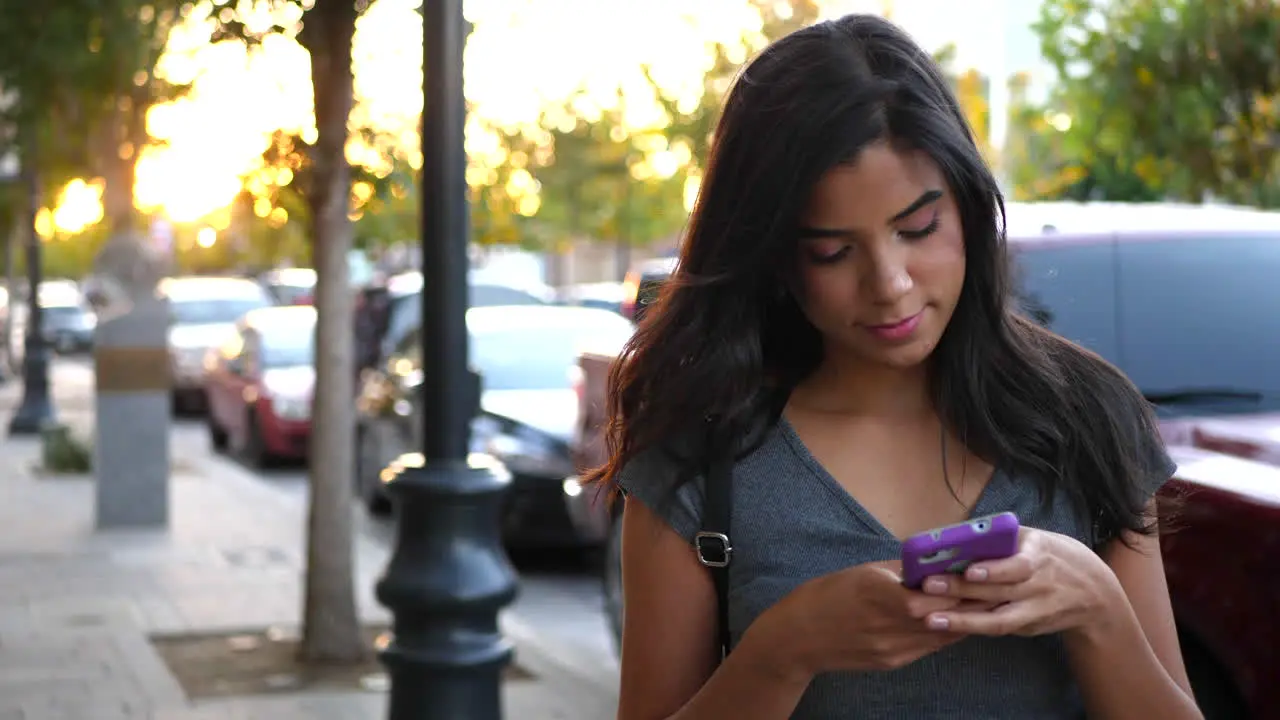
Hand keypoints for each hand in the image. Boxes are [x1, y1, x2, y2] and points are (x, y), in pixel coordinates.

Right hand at [759, 560, 995, 675]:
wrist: (799, 637)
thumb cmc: (827, 595)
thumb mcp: (862, 572)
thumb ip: (899, 571)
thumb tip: (932, 563)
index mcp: (881, 593)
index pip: (936, 593)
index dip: (962, 584)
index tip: (980, 571)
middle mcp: (890, 624)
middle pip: (945, 615)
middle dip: (969, 602)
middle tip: (992, 588)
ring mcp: (893, 648)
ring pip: (942, 634)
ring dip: (962, 620)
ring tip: (981, 605)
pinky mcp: (892, 662)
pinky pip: (928, 647)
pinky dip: (943, 633)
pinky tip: (953, 622)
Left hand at [918, 527, 1120, 637]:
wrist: (1096, 594)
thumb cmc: (1053, 556)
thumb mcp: (1036, 539)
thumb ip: (1003, 539)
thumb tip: (957, 536)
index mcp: (1040, 556)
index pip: (1019, 566)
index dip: (995, 570)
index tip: (969, 570)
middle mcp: (1038, 586)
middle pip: (999, 591)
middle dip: (962, 590)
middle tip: (929, 584)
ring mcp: (1034, 611)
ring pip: (998, 619)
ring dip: (963, 619)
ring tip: (931, 618)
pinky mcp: (1029, 627)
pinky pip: (999, 628)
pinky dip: (973, 627)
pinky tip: (946, 625)